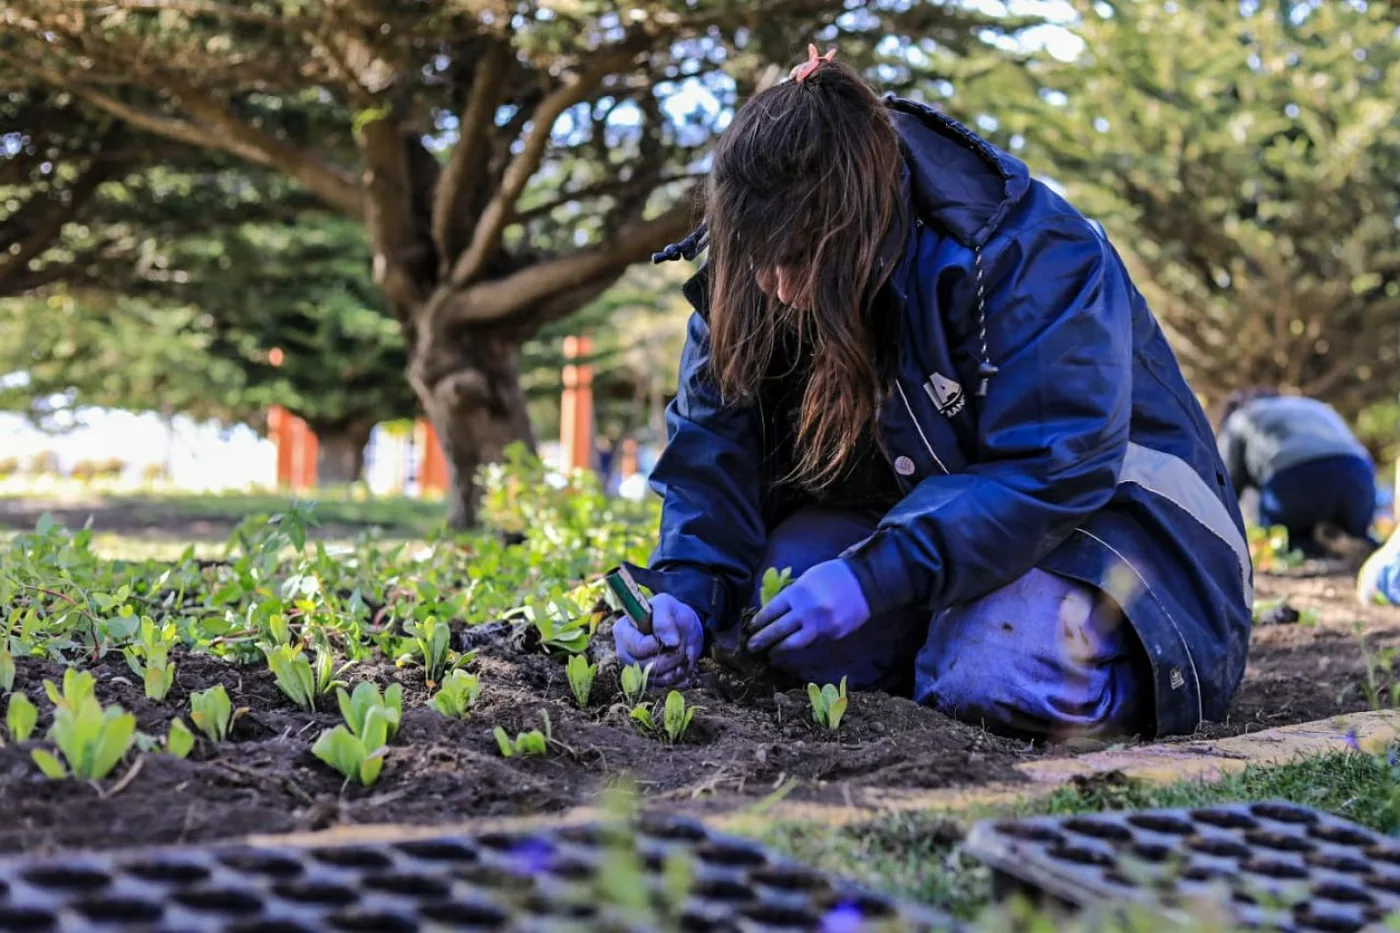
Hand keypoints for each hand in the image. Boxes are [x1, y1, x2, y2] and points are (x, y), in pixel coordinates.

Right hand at [613, 594, 703, 687]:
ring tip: (684, 650)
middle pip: (648, 667)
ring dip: (679, 666)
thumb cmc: (670, 612)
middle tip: (681, 643)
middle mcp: (625, 653)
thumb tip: (670, 641)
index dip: (657, 645)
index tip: (671, 637)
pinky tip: (684, 662)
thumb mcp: (667, 605)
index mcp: (622, 631)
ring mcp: (636, 670)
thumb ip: (665, 620)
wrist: (682, 627)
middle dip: (671, 656)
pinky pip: (667, 686)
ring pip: (659, 679)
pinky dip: (682, 676)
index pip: (637, 648)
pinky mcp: (650, 681)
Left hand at [746, 559, 870, 653]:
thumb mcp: (806, 578)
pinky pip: (812, 643)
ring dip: (780, 648)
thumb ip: (791, 595)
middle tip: (752, 646)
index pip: (771, 611)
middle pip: (778, 630)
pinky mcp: (833, 635)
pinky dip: (801, 645)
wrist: (864, 581)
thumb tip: (774, 612)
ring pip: (794, 643)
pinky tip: (793, 647)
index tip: (752, 627)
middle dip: (762, 639)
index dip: (759, 621)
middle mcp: (806, 611)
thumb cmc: (832, 575)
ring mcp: (820, 625)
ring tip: (771, 652)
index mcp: (797, 593)